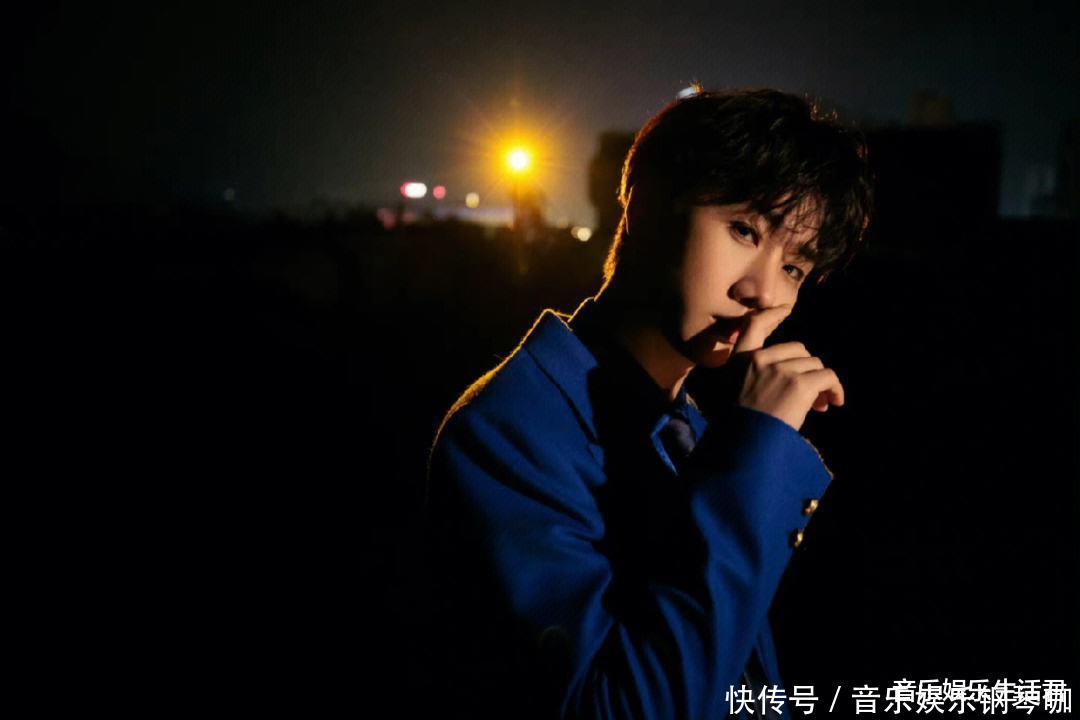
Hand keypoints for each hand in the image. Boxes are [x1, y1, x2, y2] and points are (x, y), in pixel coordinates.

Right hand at [728, 304, 844, 431]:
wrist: (743, 446)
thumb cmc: (737, 427)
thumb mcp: (733, 394)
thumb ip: (753, 377)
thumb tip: (791, 376)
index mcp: (738, 361)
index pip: (753, 325)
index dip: (771, 315)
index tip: (785, 310)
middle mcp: (759, 359)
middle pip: (797, 349)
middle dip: (806, 368)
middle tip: (808, 394)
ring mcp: (780, 369)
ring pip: (814, 364)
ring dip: (819, 383)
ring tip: (817, 405)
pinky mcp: (799, 383)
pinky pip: (827, 377)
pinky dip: (835, 389)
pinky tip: (834, 402)